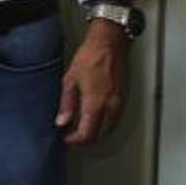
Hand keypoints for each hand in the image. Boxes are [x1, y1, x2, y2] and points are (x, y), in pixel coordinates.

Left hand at [56, 20, 128, 144]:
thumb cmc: (90, 57)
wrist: (109, 44)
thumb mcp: (70, 79)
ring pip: (109, 128)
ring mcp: (119, 103)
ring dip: (96, 132)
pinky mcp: (123, 98)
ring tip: (80, 127)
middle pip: (100, 134)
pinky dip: (104, 123)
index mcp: (95, 103)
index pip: (87, 133)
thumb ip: (67, 103)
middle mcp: (110, 107)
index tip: (66, 139)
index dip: (76, 140)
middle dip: (86, 138)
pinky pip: (115, 119)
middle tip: (72, 135)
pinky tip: (94, 117)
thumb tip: (62, 121)